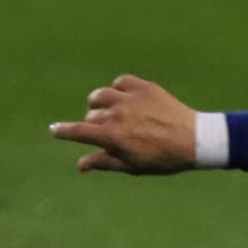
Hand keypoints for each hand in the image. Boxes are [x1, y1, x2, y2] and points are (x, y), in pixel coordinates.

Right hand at [50, 75, 196, 174]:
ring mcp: (129, 98)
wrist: (195, 139)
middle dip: (95, 125)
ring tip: (110, 111)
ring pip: (101, 95)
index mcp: (112, 136)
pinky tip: (126, 98)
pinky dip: (119, 89)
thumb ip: (104, 162)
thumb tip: (80, 164)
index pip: (79, 132)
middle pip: (91, 116)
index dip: (63, 131)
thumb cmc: (163, 159)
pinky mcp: (143, 86)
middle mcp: (117, 114)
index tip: (53, 130)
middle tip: (111, 133)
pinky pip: (120, 82)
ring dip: (100, 104)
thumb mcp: (132, 166)